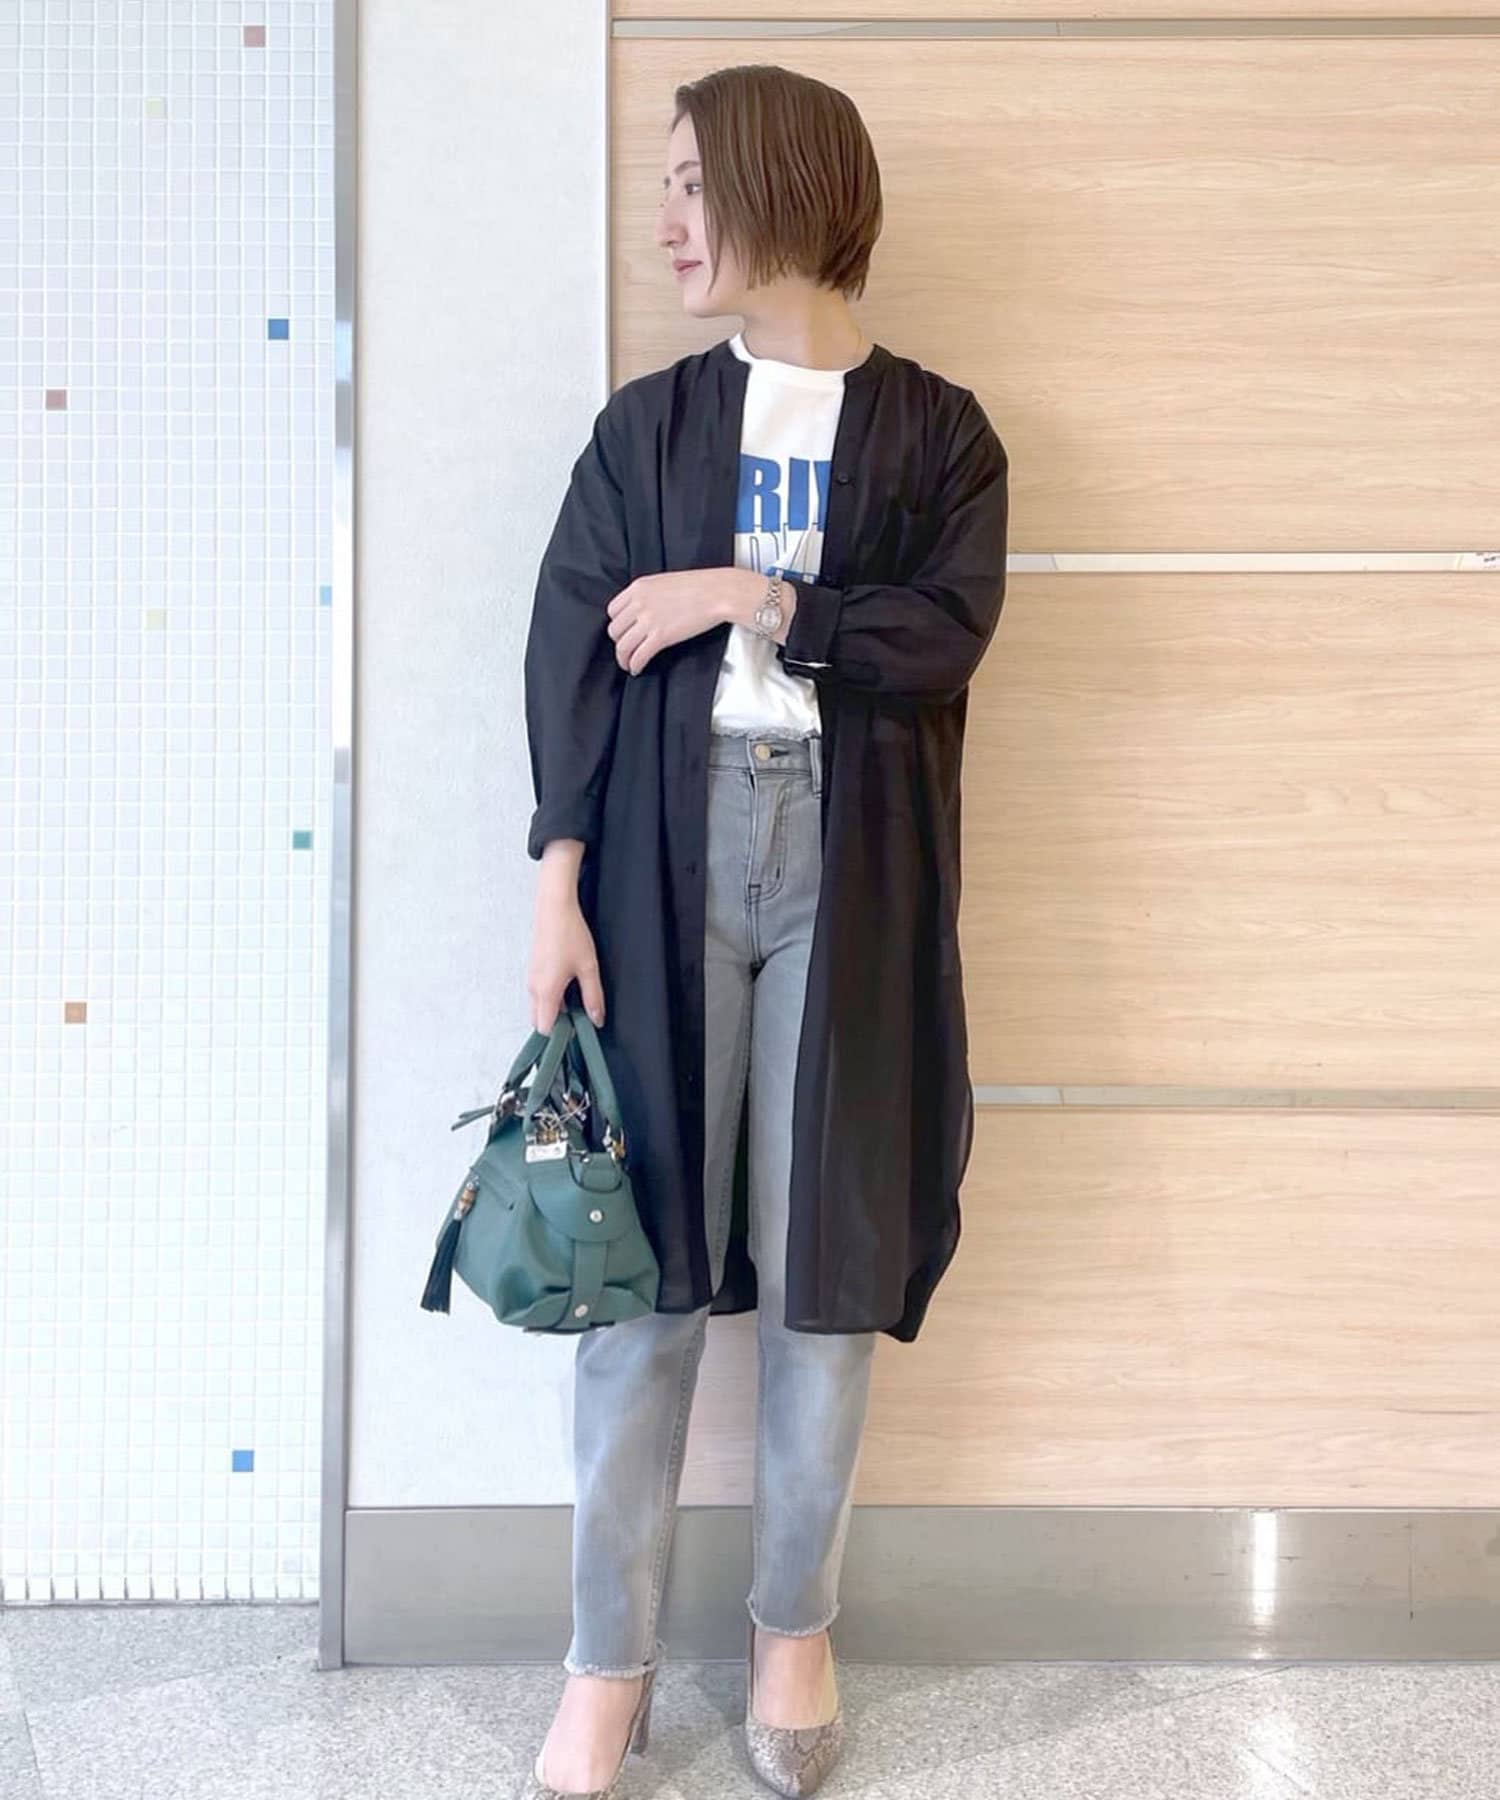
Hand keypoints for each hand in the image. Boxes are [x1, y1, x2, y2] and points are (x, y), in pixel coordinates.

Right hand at [528, 893, 605, 1032]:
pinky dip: (551, 998)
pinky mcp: (534, 969)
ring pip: (539, 1007)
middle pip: (539, 1021)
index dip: (561, 1035)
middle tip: (579, 1019)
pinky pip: (539, 993)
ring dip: (554, 1010)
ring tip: (577, 1001)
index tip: (578, 1032)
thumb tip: (596, 1019)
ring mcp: (532, 978)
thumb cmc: (569, 934)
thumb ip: (593, 997)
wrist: (553, 907)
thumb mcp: (588, 967)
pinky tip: (569, 986)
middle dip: (556, 1025)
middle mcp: (534, 988)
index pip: (545, 1029)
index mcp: (546, 992)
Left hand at [606, 569, 734, 673]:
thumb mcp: (664, 582)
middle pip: (615, 630)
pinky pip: (638, 656)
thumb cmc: (700, 586)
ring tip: (628, 664)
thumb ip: (648, 594)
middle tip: (626, 649)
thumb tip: (643, 611)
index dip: (617, 624)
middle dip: (619, 642)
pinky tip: (637, 669)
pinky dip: (634, 665)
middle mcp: (639, 603)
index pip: (613, 610)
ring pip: (622, 646)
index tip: (623, 632)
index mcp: (639, 587)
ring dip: (623, 658)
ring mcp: (648, 620)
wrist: (718, 592)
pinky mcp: (660, 636)